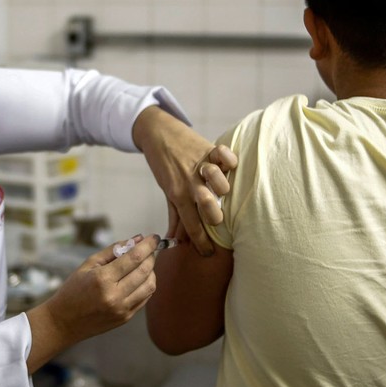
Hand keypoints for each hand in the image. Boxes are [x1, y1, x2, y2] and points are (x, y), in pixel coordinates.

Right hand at [37, 234, 157, 346]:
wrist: (64, 322)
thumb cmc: (73, 290)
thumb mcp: (88, 264)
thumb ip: (114, 250)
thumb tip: (137, 239)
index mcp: (103, 279)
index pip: (134, 258)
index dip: (148, 245)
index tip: (154, 237)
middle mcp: (115, 295)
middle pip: (145, 271)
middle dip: (150, 256)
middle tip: (148, 249)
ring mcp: (122, 309)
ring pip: (150, 286)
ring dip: (151, 271)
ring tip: (144, 264)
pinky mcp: (126, 318)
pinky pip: (145, 298)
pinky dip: (147, 285)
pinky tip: (139, 278)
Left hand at [132, 107, 237, 255]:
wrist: (156, 133)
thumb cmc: (164, 165)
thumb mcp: (167, 190)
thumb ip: (175, 215)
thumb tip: (174, 240)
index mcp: (178, 194)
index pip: (192, 224)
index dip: (201, 242)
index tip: (208, 253)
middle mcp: (190, 182)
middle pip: (208, 206)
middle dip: (215, 216)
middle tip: (216, 216)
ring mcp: (200, 165)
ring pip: (219, 182)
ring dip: (222, 187)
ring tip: (221, 188)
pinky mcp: (208, 148)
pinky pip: (224, 155)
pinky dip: (229, 159)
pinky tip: (228, 165)